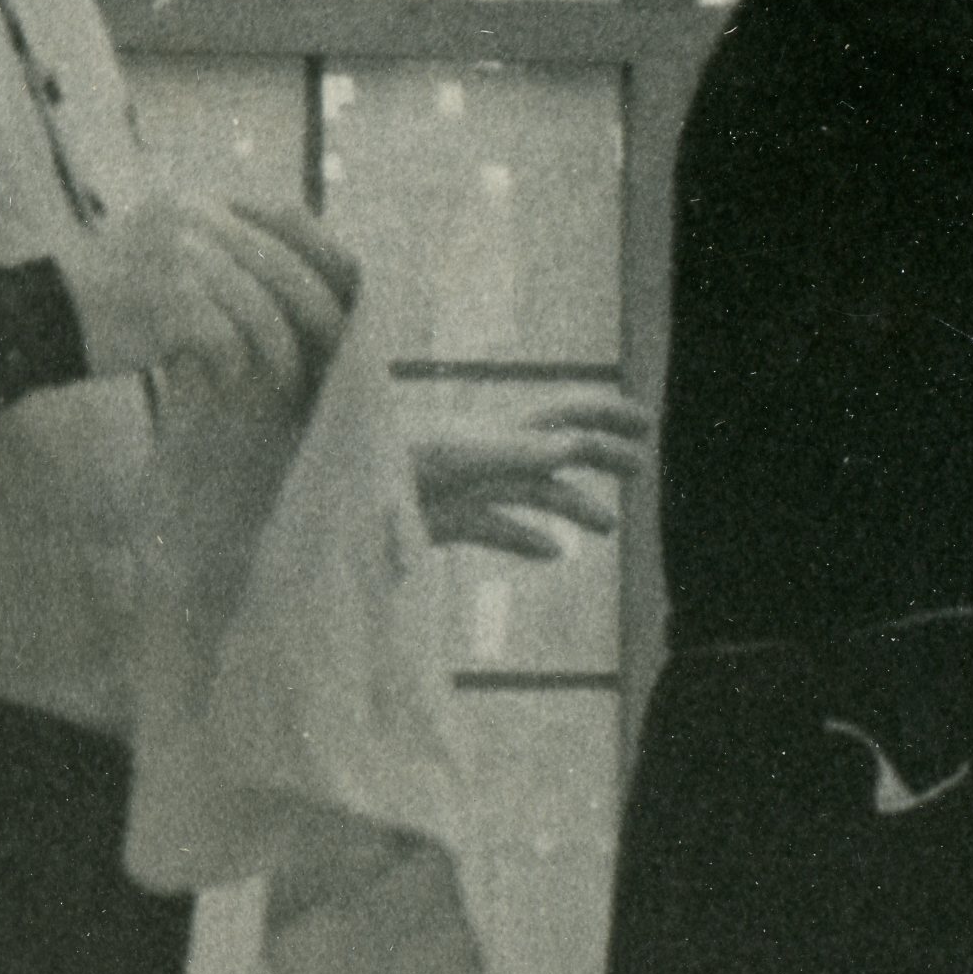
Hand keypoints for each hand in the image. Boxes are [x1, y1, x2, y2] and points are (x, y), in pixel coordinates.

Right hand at [62, 193, 354, 391]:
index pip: (284, 218)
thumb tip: (304, 289)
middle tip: (338, 355)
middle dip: (318, 316)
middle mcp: (190, 217)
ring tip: (284, 382)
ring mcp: (178, 254)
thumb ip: (224, 256)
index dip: (324, 259)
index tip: (351, 296)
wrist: (36, 319)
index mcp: (195, 203)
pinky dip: (233, 366)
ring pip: (261, 309)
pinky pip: (228, 339)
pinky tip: (222, 380)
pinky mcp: (167, 297)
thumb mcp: (168, 255)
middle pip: (282, 267)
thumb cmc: (111, 301)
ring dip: (279, 354)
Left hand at [408, 387, 650, 558]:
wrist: (326, 492)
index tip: (646, 427)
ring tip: (608, 526)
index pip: (563, 422)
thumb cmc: (384, 468)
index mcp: (492, 437)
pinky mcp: (442, 519)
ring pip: (530, 494)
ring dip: (572, 505)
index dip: (605, 420)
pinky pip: (493, 527)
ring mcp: (463, 487)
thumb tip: (574, 445)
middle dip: (600, 451)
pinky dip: (525, 538)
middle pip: (554, 449)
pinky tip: (551, 553)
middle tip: (642, 463)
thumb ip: (515, 452)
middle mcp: (483, 456)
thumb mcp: (455, 459)